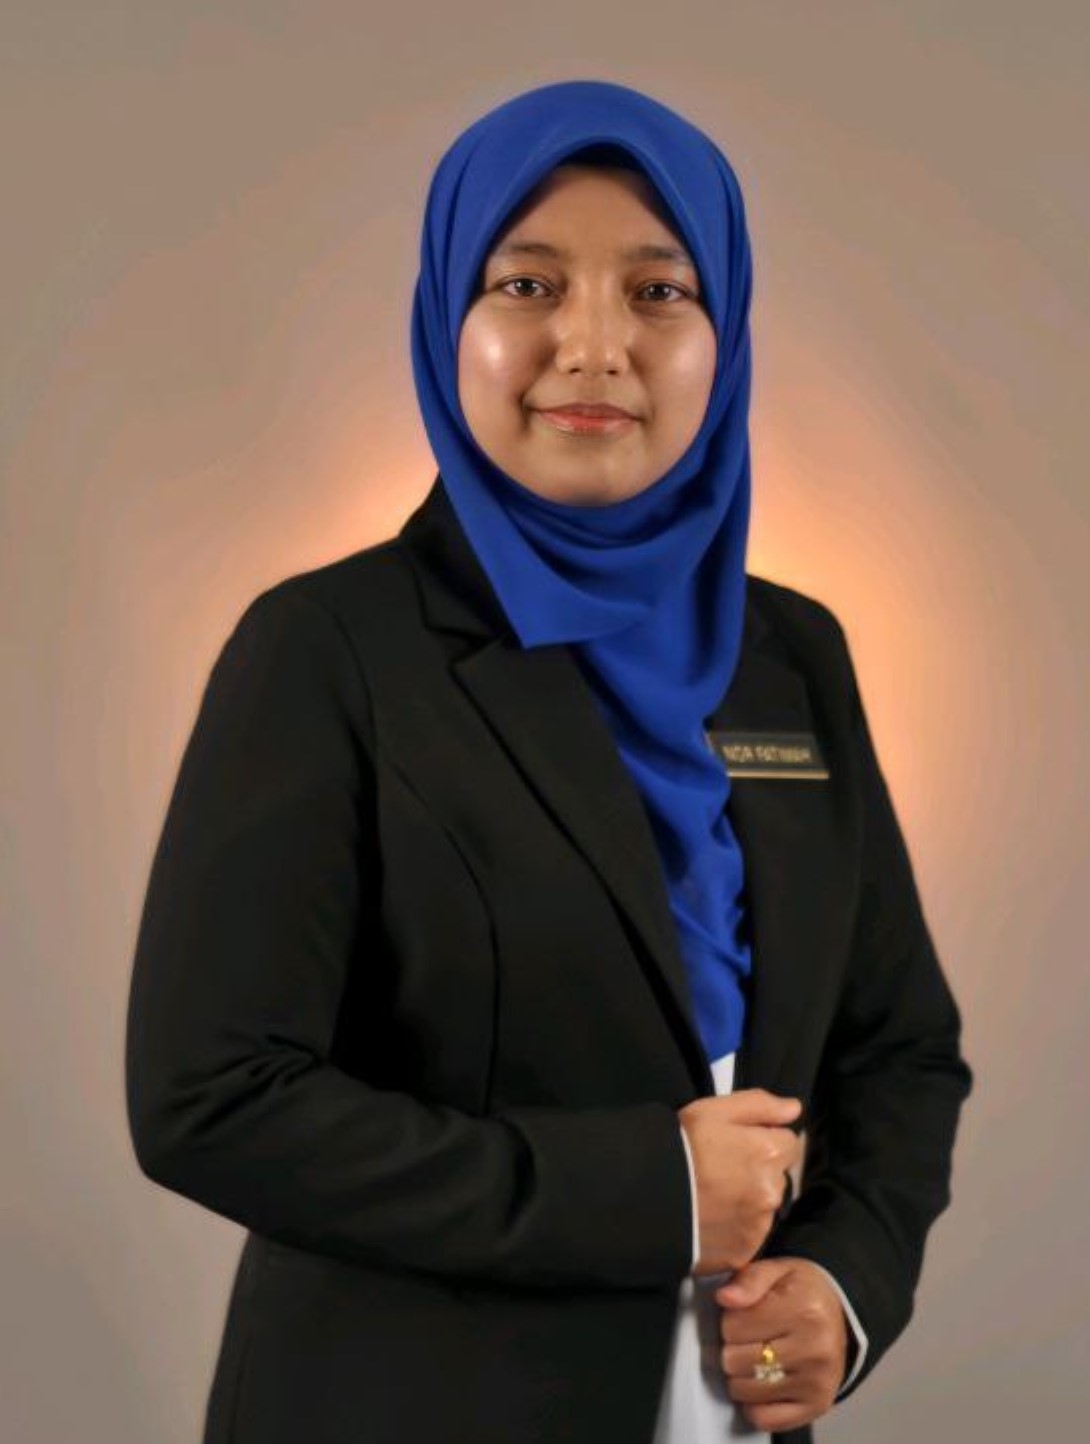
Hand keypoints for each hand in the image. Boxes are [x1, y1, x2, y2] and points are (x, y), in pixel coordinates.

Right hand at [677, 1090, 803, 1273]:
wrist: (646, 1196)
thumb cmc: (679, 1146)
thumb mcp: (713, 1110)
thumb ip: (760, 1105)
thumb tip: (794, 1109)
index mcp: (768, 1153)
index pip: (788, 1143)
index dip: (763, 1140)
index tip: (737, 1144)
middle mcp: (772, 1191)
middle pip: (777, 1176)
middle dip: (758, 1171)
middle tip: (721, 1169)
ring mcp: (758, 1225)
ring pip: (765, 1207)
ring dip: (749, 1200)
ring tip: (714, 1196)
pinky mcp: (743, 1252)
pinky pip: (749, 1235)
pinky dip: (736, 1228)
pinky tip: (712, 1218)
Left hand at [714, 1256, 848, 1433]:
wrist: (842, 1316)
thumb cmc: (803, 1292)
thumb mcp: (778, 1271)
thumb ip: (748, 1280)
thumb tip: (725, 1298)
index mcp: (803, 1309)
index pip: (733, 1326)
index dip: (729, 1320)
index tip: (743, 1316)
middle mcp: (814, 1348)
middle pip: (735, 1360)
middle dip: (732, 1348)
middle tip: (748, 1338)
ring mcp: (816, 1381)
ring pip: (745, 1390)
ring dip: (740, 1375)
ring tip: (754, 1357)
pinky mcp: (817, 1405)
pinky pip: (766, 1418)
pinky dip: (754, 1405)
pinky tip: (761, 1384)